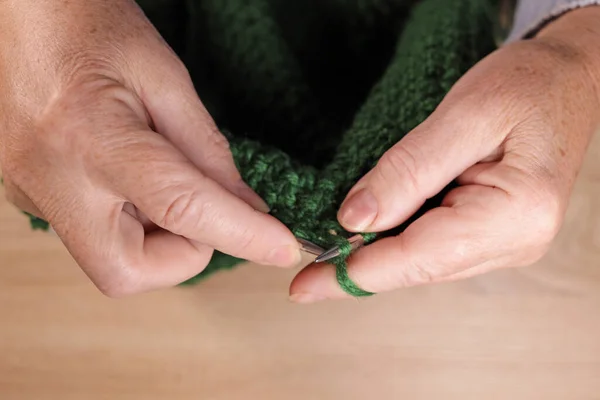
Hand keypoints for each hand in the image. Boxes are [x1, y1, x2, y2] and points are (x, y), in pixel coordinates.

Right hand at [0, 0, 300, 296]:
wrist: (20, 15)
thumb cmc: (91, 26)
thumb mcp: (166, 79)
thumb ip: (208, 151)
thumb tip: (246, 208)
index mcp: (90, 137)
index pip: (180, 207)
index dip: (240, 235)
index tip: (283, 248)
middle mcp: (51, 179)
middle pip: (129, 272)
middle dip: (184, 254)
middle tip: (204, 207)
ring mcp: (32, 195)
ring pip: (113, 264)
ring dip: (161, 240)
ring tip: (163, 175)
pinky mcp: (30, 199)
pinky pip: (97, 238)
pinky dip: (135, 224)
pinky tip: (134, 176)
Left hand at [291, 6, 599, 302]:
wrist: (568, 79)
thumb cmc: (527, 86)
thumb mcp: (464, 116)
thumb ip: (408, 170)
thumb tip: (355, 219)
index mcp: (514, 214)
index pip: (419, 257)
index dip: (356, 273)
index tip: (305, 287)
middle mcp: (513, 242)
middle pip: (419, 267)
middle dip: (359, 268)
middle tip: (304, 270)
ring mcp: (505, 243)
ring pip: (423, 263)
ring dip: (375, 257)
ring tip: (327, 248)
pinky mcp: (493, 235)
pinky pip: (434, 248)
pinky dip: (397, 242)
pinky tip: (369, 232)